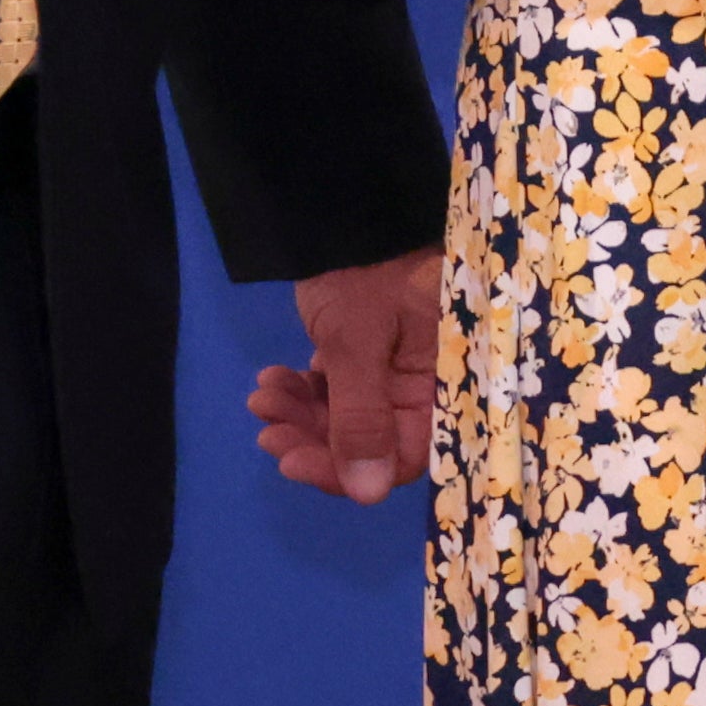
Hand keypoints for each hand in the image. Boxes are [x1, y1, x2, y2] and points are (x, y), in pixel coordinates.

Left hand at [249, 245, 444, 501]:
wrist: (344, 209)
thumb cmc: (365, 271)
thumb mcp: (357, 345)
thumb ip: (362, 419)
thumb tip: (368, 495)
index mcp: (442, 382)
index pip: (407, 455)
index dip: (351, 471)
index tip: (294, 463)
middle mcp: (425, 384)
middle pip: (371, 444)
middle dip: (314, 440)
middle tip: (268, 431)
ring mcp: (395, 370)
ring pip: (346, 420)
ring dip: (300, 416)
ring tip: (263, 395)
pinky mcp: (367, 355)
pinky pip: (336, 392)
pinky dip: (303, 392)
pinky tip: (273, 378)